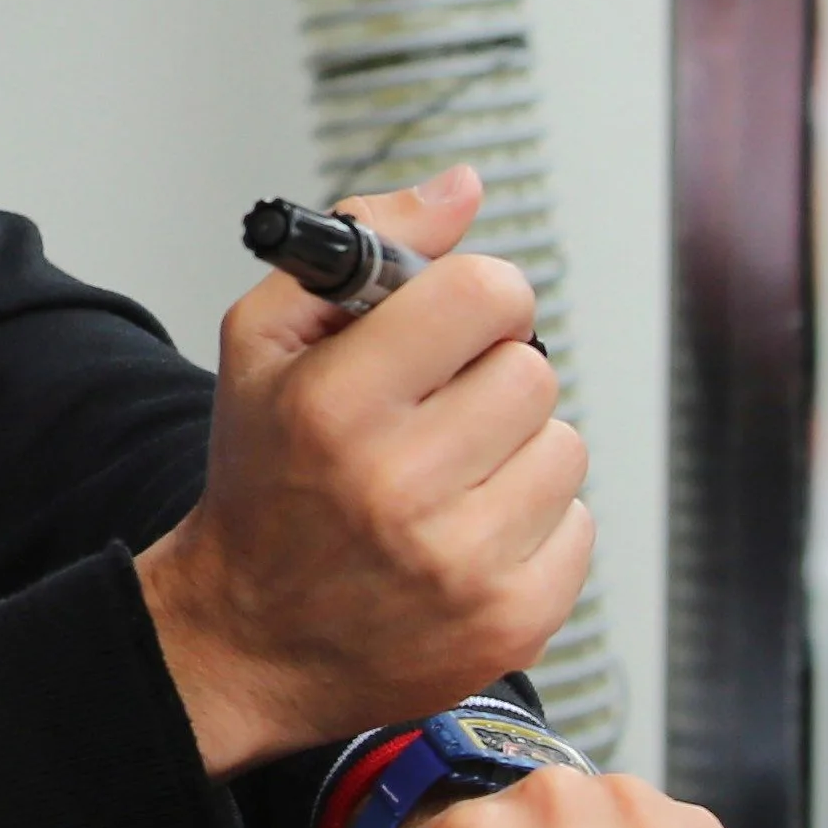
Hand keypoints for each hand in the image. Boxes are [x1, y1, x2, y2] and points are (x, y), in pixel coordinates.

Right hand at [137, 167, 590, 771]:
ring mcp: (461, 564)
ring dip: (517, 452)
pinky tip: (468, 535)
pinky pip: (580, 525)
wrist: (247, 639)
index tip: (454, 324)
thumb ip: (364, 243)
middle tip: (436, 413)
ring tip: (449, 479)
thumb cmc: (263, 480)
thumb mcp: (265, 344)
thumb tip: (464, 188)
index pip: (485, 294)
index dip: (478, 297)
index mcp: (335, 405)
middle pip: (533, 371)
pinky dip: (534, 524)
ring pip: (565, 447)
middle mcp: (398, 487)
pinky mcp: (510, 622)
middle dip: (491, 379)